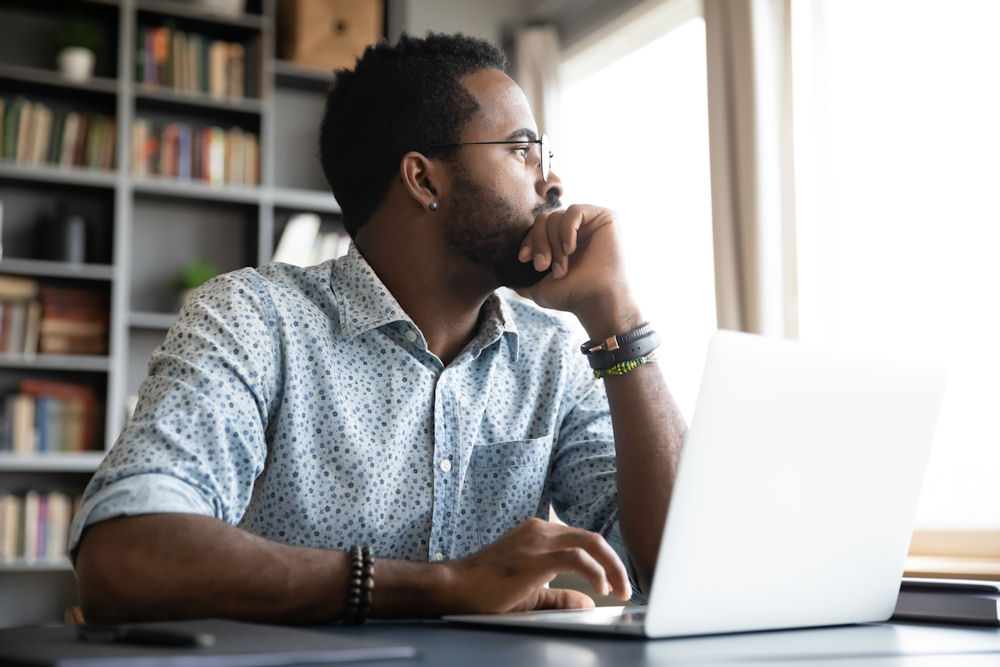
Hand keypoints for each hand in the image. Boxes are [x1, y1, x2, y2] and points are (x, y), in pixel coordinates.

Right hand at [443, 517, 631, 613]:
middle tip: (625, 588)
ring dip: (611, 567)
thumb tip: (588, 602)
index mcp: (538, 534)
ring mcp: (538, 540)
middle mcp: (541, 530)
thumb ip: (559, 596)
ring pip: (590, 543)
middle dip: (614, 563)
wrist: (455, 587)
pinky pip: (578, 558)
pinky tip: (601, 588)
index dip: (604, 561)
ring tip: (619, 589)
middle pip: (592, 538)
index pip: (582, 540)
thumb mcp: (530, 594)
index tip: (614, 582)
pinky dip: (596, 572)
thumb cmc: (485, 590)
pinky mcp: (537, 556)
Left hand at [516, 204, 642, 337]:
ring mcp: (590, 221)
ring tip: (560, 268)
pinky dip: (566, 230)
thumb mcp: (538, 287)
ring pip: (556, 217)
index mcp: (561, 239)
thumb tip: (504, 275)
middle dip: (539, 243)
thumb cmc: (571, 294)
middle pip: (544, 219)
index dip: (528, 240)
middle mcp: (576, 228)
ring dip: (554, 245)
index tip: (524, 259)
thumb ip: (522, 278)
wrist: (595, 301)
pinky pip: (574, 211)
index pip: (537, 227)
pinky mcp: (604, 217)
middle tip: (542, 266)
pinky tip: (570, 249)